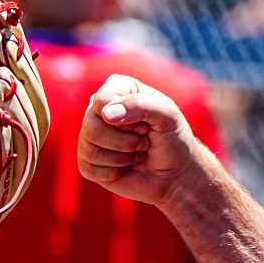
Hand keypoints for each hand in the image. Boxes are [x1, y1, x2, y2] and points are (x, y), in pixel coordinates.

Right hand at [77, 76, 204, 206]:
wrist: (176, 174)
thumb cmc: (173, 140)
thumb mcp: (168, 116)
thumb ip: (139, 105)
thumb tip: (105, 114)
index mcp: (117, 88)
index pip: (102, 101)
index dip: (127, 119)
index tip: (147, 125)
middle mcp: (99, 109)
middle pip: (92, 127)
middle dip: (125, 142)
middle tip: (144, 142)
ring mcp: (90, 135)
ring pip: (89, 150)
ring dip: (122, 158)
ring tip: (137, 153)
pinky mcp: (87, 161)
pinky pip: (88, 169)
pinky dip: (114, 172)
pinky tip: (126, 166)